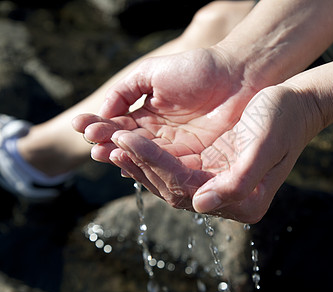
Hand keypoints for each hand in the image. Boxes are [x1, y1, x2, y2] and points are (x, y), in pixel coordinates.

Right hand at [72, 47, 257, 202]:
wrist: (237, 76)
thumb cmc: (197, 69)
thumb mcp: (153, 73)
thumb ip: (125, 91)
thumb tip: (102, 113)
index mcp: (149, 116)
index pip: (120, 126)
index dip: (100, 127)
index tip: (82, 126)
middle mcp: (160, 136)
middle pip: (129, 146)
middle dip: (107, 145)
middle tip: (91, 145)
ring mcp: (177, 150)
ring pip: (145, 159)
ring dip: (123, 158)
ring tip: (103, 153)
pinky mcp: (195, 161)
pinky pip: (168, 168)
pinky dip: (148, 167)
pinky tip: (128, 164)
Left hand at [100, 85, 322, 222]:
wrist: (296, 104)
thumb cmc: (284, 119)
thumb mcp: (266, 145)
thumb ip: (240, 180)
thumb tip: (201, 205)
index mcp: (245, 201)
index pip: (186, 189)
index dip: (154, 165)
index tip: (127, 139)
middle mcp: (228, 199)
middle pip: (173, 189)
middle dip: (139, 165)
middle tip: (109, 142)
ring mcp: (218, 186)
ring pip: (169, 181)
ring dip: (139, 163)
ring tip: (112, 144)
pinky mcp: (212, 170)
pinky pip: (175, 168)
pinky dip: (151, 157)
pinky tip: (133, 144)